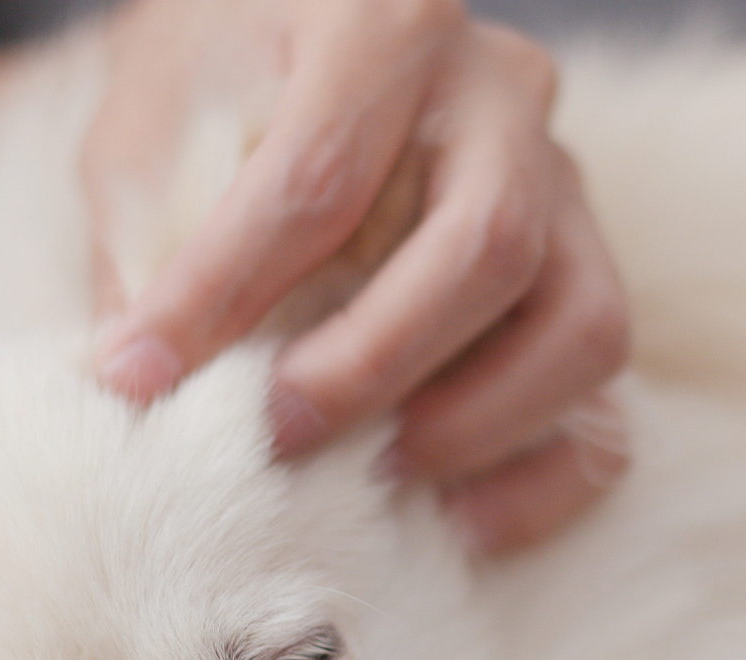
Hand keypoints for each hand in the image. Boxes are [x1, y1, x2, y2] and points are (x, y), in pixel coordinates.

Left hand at [83, 0, 631, 552]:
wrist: (299, 44)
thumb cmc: (220, 84)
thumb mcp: (154, 120)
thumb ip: (147, 231)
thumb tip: (140, 380)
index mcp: (387, 22)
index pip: (319, 176)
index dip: (222, 291)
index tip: (136, 375)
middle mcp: (503, 92)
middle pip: (486, 247)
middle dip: (372, 365)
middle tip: (272, 435)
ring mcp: (566, 184)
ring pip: (582, 326)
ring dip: (474, 425)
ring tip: (368, 479)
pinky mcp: (591, 269)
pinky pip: (609, 399)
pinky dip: (542, 477)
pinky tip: (450, 523)